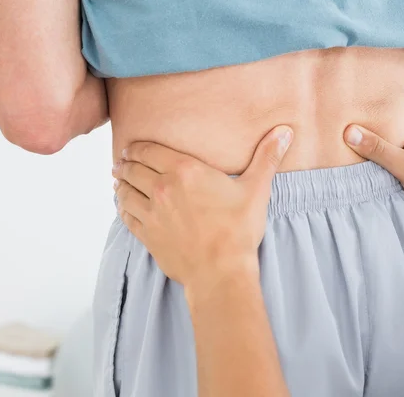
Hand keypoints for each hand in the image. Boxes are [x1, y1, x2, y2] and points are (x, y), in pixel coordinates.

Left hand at [112, 125, 292, 289]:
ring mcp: (151, 213)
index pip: (149, 150)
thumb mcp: (256, 190)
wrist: (220, 271)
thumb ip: (267, 157)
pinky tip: (123, 204)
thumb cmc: (238, 230)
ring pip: (125, 191)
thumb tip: (285, 131)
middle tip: (122, 161)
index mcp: (184, 171)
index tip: (131, 147)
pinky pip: (126, 215)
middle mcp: (162, 188)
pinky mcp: (147, 235)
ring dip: (120, 183)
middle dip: (125, 162)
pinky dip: (122, 206)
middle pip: (132, 168)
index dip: (137, 147)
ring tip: (118, 179)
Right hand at [344, 124, 403, 228]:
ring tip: (347, 171)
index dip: (362, 129)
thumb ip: (377, 149)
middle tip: (338, 154)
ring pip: (387, 164)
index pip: (382, 126)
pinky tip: (367, 186)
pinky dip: (382, 182)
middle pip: (382, 146)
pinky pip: (392, 179)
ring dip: (373, 170)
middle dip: (365, 151)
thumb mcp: (403, 163)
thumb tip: (349, 131)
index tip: (340, 131)